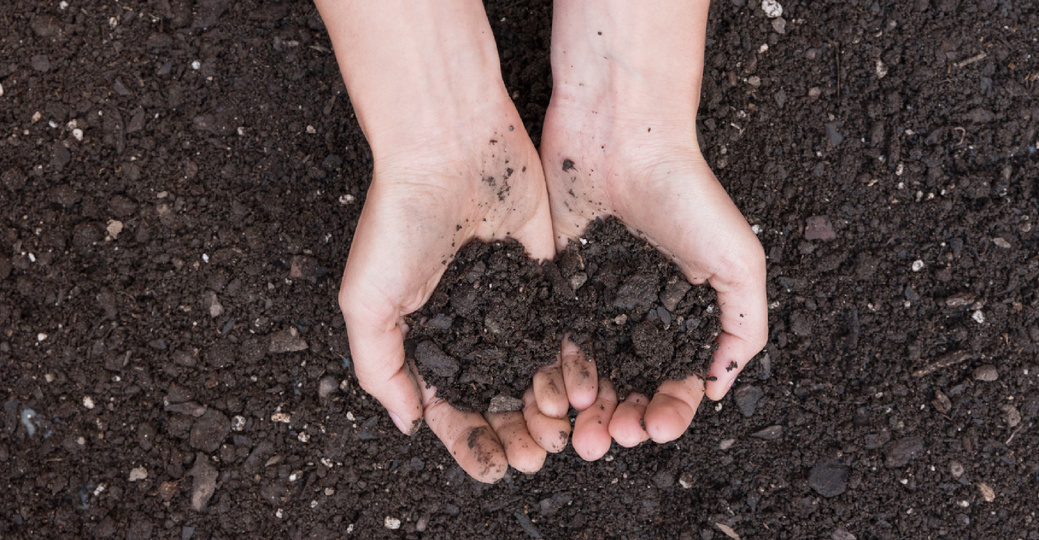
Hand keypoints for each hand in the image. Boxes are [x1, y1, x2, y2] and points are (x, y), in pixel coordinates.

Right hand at [316, 0, 555, 481]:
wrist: (450, 151)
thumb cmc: (397, 222)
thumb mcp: (365, 303)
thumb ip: (380, 369)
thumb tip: (409, 423)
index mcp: (427, 337)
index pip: (450, 406)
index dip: (470, 441)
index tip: (492, 467)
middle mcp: (472, 325)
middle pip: (499, 397)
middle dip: (516, 433)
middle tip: (535, 455)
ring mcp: (512, 304)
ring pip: (535, 373)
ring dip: (546, 410)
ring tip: (560, 432)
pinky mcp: (549, 280)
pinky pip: (564, 333)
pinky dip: (572, 367)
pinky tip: (580, 392)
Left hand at [536, 0, 768, 457]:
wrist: (621, 140)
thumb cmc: (688, 194)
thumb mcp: (740, 262)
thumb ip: (743, 327)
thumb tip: (721, 386)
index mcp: (684, 314)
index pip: (678, 381)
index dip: (671, 411)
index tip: (658, 427)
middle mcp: (640, 315)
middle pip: (631, 388)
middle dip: (625, 421)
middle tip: (613, 439)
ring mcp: (598, 304)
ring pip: (592, 376)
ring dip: (590, 413)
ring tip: (584, 436)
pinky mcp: (558, 289)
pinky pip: (556, 344)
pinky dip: (557, 378)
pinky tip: (556, 401)